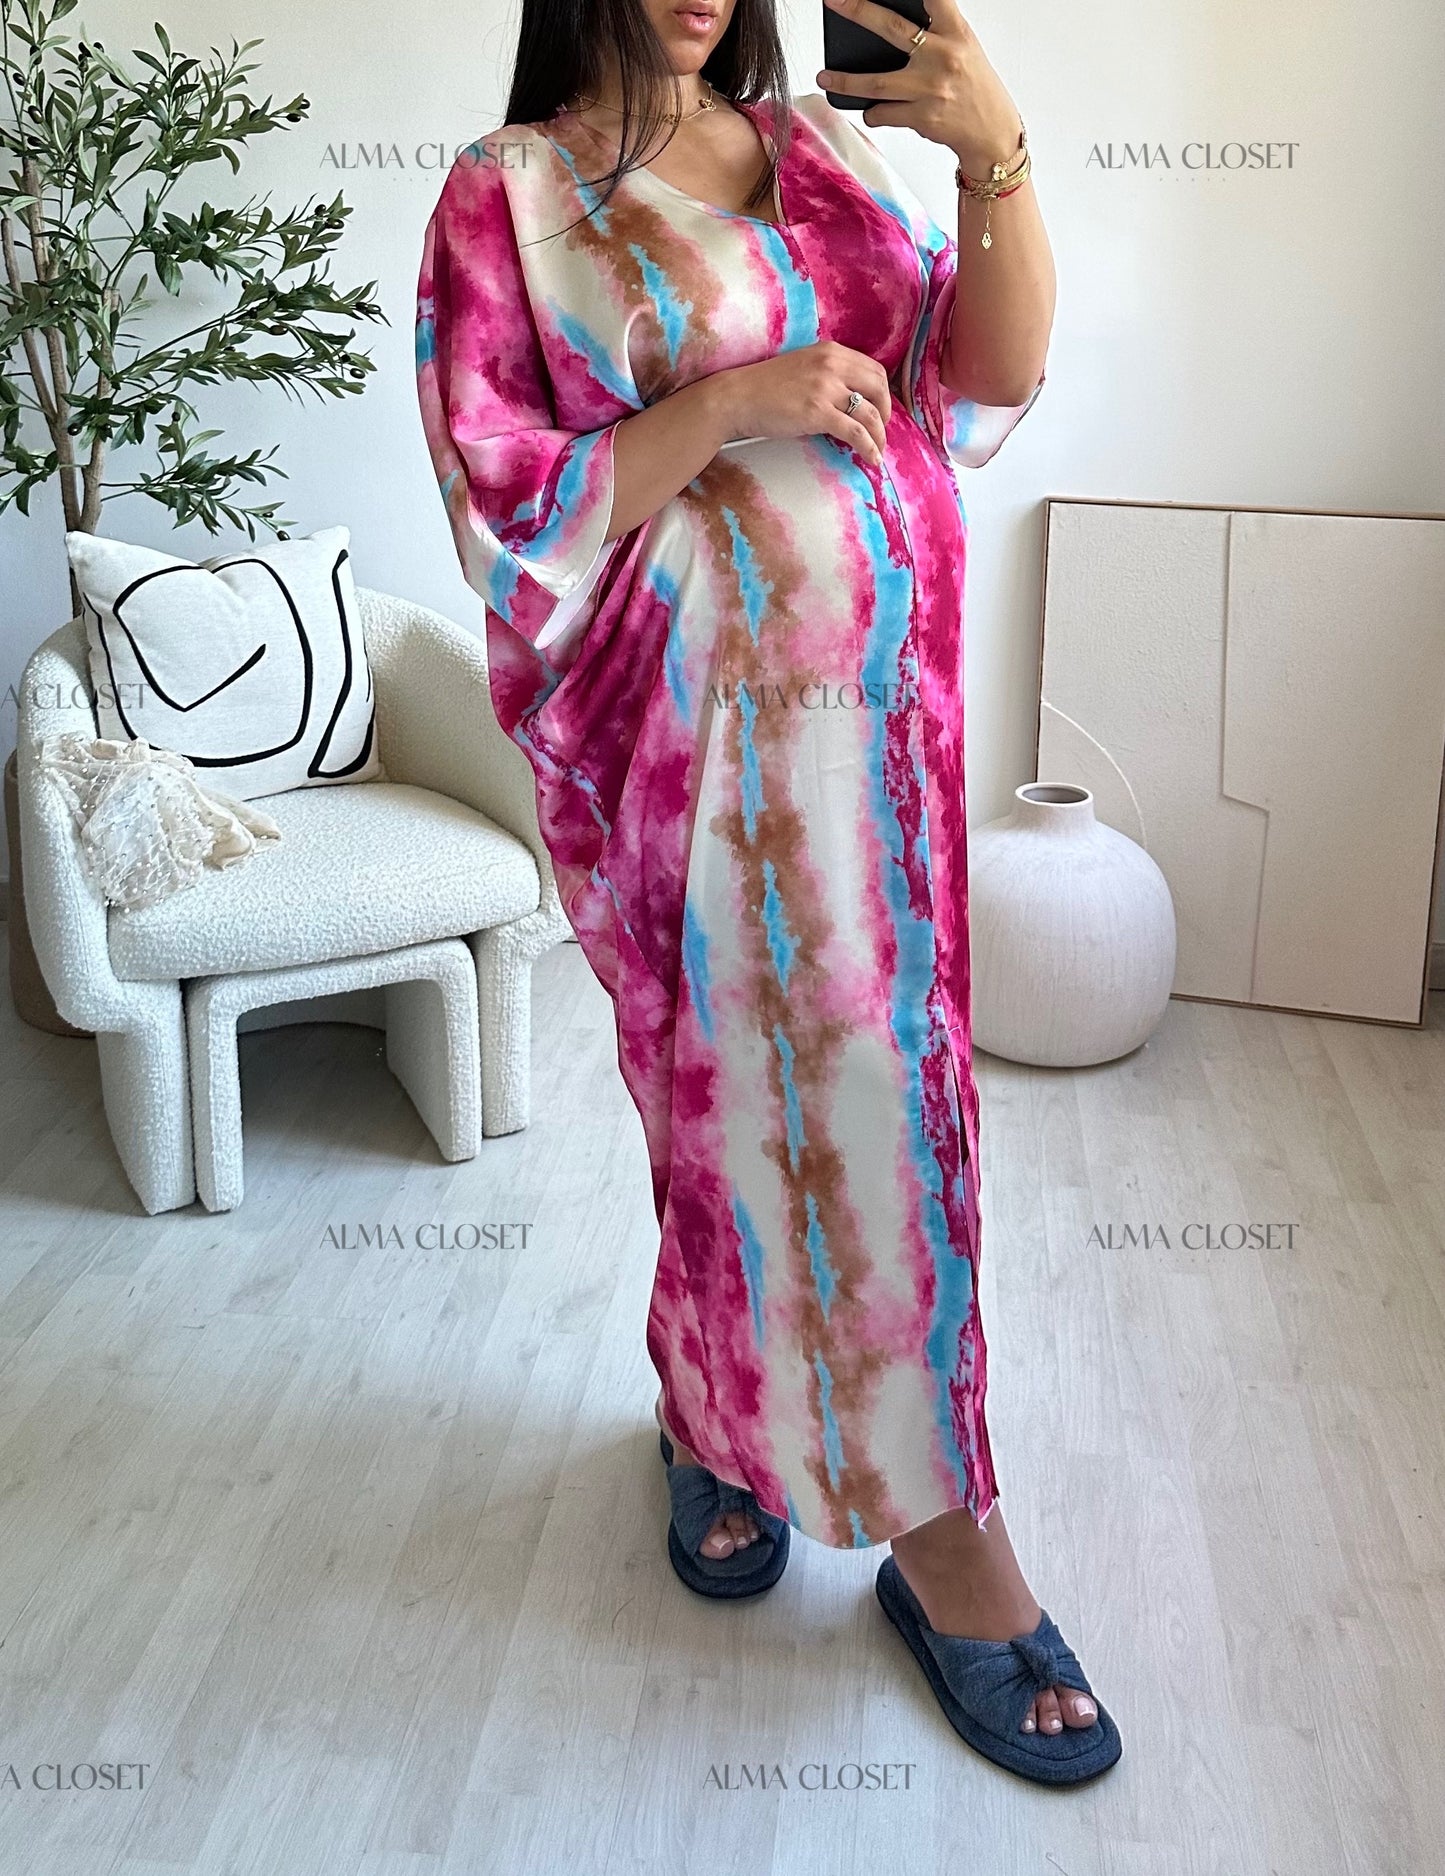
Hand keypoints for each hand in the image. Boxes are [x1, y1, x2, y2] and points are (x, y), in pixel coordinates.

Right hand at [711, 342, 891, 465]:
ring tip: (878, 451)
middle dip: (886, 413)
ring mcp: (826, 388)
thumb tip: (851, 398)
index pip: (874, 369)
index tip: (881, 410)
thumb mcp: (803, 368)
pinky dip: (869, 447)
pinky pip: (856, 432)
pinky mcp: (818, 412)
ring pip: (871, 413)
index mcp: (831, 351)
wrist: (737, 398)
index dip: (884, 392)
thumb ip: (828, 375)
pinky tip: (872, 459)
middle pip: (879, 388)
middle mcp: (832, 365)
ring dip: (880, 436)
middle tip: (881, 431)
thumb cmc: (765, 388)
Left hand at [818, 0, 1023, 176]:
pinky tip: (872, 110)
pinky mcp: (921, 117)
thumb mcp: (964, 48)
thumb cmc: (974, 87)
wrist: (991, 133)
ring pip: (876, 83)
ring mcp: (930, 89)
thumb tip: (889, 25)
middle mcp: (942, 57)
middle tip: (834, 2)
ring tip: (825, 77)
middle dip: (859, 12)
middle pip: (892, 28)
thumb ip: (936, 32)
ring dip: (845, 81)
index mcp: (956, 33)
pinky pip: (883, 113)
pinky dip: (873, 112)